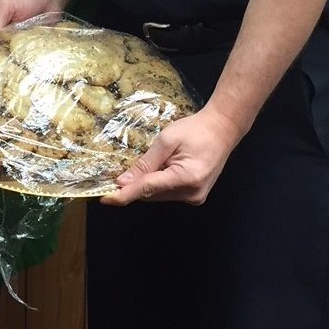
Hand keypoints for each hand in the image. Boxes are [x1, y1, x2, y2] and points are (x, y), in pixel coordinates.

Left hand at [100, 105, 243, 204]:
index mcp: (186, 178)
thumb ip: (145, 163)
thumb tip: (123, 182)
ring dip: (147, 184)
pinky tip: (161, 168)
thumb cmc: (195, 130)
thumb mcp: (166, 141)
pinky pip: (167, 193)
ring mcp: (195, 197)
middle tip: (120, 172)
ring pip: (158, 195)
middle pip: (151, 195)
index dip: (125, 195)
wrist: (222, 129)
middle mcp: (191, 193)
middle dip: (134, 185)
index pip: (147, 189)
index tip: (106, 199)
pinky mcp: (194, 196)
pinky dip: (158, 183)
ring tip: (154, 161)